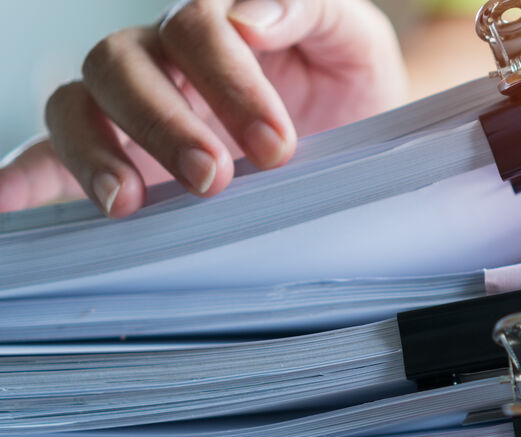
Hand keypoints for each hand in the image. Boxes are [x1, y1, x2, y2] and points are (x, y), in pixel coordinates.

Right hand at [0, 0, 405, 216]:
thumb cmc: (348, 78)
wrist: (356, 122)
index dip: (229, 82)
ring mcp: (134, 105)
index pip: (197, 28)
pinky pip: (50, 152)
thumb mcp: (350, 39)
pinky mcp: (122, 153)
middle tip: (214, 178)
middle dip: (164, 123)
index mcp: (218, 24)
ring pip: (77, 103)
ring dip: (95, 150)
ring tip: (127, 203)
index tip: (275, 144)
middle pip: (122, 62)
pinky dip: (24, 173)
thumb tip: (249, 16)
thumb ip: (309, 10)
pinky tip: (8, 198)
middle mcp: (163, 58)